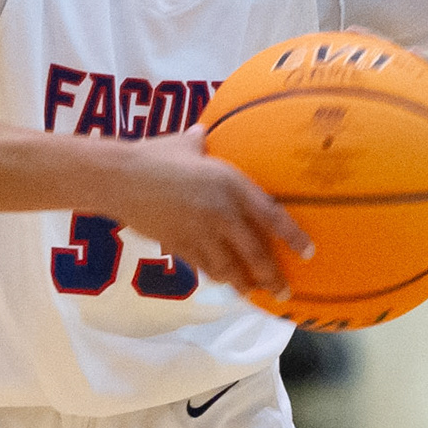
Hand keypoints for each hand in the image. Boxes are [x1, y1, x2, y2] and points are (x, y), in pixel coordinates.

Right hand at [90, 130, 309, 296]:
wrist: (119, 178)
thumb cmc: (153, 154)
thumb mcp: (185, 144)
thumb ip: (201, 143)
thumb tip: (203, 135)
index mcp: (231, 184)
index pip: (271, 216)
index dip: (293, 237)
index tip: (309, 252)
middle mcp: (222, 212)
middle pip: (255, 252)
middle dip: (272, 276)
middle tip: (284, 292)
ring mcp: (200, 233)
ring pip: (229, 267)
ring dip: (244, 284)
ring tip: (254, 293)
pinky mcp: (180, 246)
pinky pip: (204, 267)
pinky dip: (216, 276)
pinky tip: (223, 281)